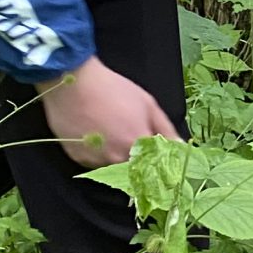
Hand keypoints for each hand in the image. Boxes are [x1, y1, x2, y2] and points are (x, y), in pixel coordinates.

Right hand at [37, 59, 180, 168]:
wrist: (73, 83)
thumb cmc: (113, 89)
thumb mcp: (147, 104)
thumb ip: (166, 129)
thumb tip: (180, 147)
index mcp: (138, 145)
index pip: (155, 167)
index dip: (157, 162)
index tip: (158, 158)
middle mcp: (116, 158)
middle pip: (134, 168)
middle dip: (138, 159)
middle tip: (130, 137)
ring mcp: (95, 160)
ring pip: (113, 167)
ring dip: (116, 156)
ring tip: (111, 131)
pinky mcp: (77, 159)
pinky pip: (94, 163)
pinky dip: (98, 154)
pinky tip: (96, 134)